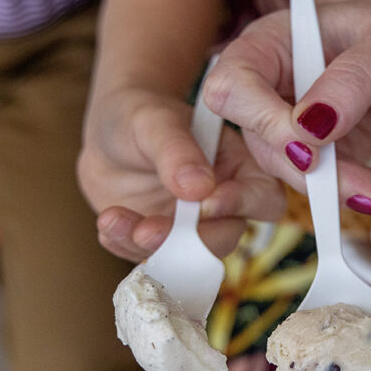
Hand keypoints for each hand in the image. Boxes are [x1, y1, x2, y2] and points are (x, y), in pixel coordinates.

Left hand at [77, 87, 284, 262]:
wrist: (108, 131)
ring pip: (185, 255)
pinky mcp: (161, 241)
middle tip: (148, 230)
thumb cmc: (141, 113)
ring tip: (113, 221)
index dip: (240, 205)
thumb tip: (199, 188)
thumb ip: (177, 152)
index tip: (204, 204)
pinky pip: (149, 256)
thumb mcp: (156, 121)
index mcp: (240, 168)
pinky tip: (109, 222)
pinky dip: (125, 246)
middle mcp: (223, 203)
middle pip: (225, 237)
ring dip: (149, 247)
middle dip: (188, 240)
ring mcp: (192, 227)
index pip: (262, 197)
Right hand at [203, 0, 370, 216]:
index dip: (263, 124)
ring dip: (342, 191)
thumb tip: (309, 129)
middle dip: (311, 175)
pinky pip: (331, 183)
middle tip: (366, 192)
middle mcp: (270, 88)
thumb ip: (351, 80)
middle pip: (263, 144)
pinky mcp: (321, 153)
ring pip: (296, 172)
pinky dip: (365, 192)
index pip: (233, 88)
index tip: (311, 148)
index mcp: (268, 45)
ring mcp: (292, 126)